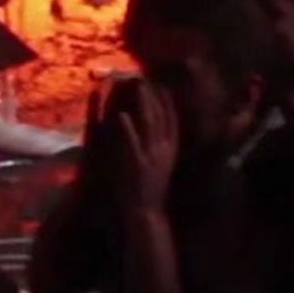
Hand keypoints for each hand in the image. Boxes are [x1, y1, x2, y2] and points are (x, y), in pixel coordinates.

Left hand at [111, 81, 178, 216]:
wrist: (147, 215)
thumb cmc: (150, 190)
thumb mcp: (162, 165)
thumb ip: (161, 148)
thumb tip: (160, 132)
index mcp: (170, 149)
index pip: (171, 119)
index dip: (166, 101)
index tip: (160, 84)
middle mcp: (164, 150)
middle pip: (160, 117)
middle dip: (154, 95)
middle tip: (146, 77)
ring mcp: (151, 157)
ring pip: (149, 125)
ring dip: (143, 105)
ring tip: (137, 86)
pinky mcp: (137, 166)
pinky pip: (132, 144)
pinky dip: (128, 129)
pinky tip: (122, 115)